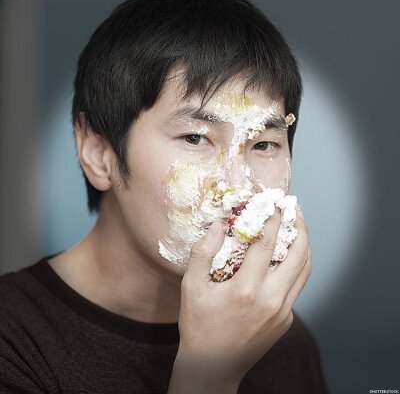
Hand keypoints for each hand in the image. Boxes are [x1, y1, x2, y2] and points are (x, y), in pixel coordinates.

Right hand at [168, 208, 310, 392]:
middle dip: (300, 227)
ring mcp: (282, 312)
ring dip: (304, 245)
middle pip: (298, 255)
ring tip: (299, 226)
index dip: (273, 219)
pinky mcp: (286, 320)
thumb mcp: (191, 287)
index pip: (267, 244)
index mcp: (247, 289)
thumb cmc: (199, 325)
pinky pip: (297, 286)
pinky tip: (288, 256)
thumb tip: (216, 225)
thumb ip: (202, 252)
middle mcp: (271, 300)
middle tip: (294, 209)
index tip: (275, 202)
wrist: (213, 366)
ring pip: (304, 271)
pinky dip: (297, 265)